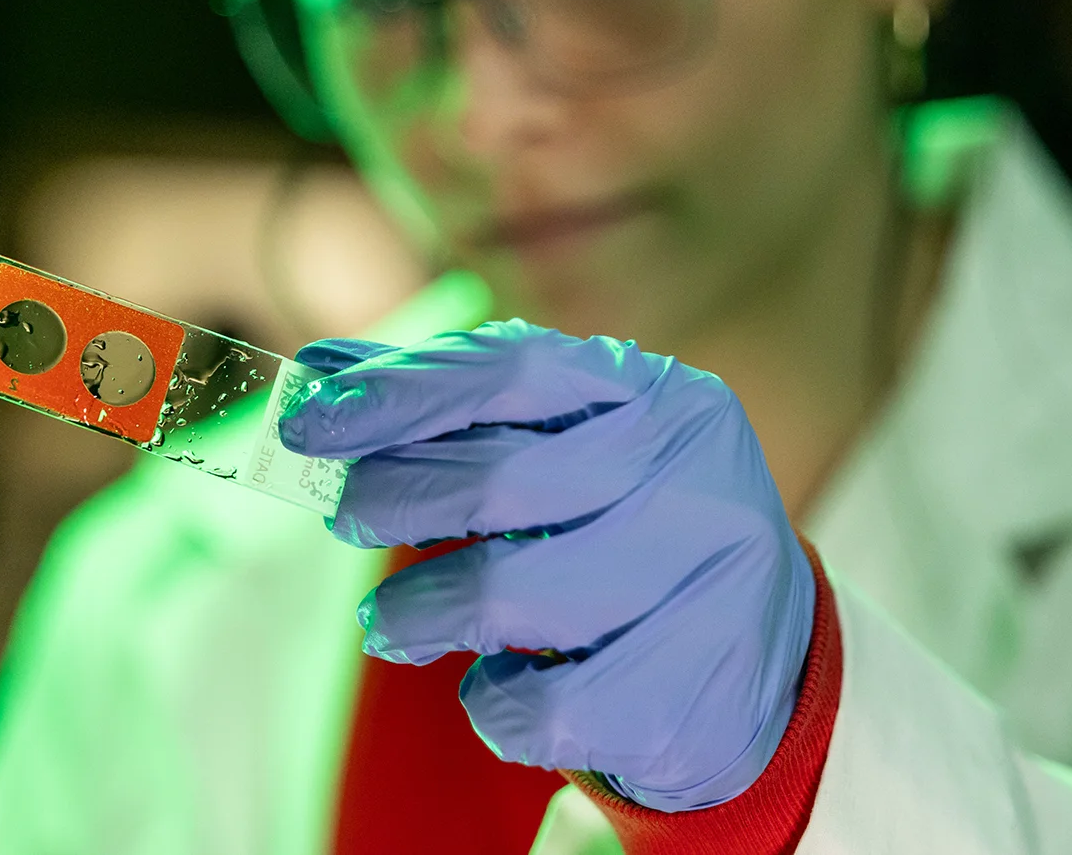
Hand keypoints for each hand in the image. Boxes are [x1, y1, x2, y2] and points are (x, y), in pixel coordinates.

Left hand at [279, 319, 815, 811]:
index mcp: (661, 398)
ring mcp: (707, 584)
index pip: (514, 367)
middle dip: (394, 498)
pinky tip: (495, 684)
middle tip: (347, 517)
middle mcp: (696, 478)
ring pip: (507, 597)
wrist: (762, 661)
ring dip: (417, 612)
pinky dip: (488, 702)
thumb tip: (320, 374)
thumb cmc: (628, 536)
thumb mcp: (565, 452)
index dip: (402, 391)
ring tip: (394, 622)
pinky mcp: (693, 690)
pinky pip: (538, 704)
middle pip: (501, 481)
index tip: (309, 420)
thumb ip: (456, 410)